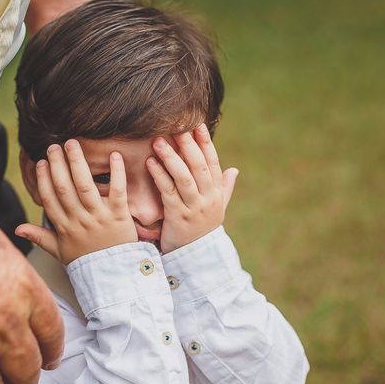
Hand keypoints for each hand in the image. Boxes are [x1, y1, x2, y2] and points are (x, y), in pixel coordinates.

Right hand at [15, 140, 136, 263]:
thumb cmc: (86, 261)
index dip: (43, 179)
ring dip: (77, 162)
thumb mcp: (59, 251)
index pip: (49, 199)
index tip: (41, 162)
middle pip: (64, 188)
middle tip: (54, 146)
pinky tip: (114, 155)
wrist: (113, 275)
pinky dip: (116, 172)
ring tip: (72, 144)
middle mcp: (79, 220)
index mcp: (64, 227)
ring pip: (85, 185)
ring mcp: (99, 217)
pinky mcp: (119, 215)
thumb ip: (39, 237)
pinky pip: (117, 190)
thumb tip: (16, 229)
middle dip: (57, 164)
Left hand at [146, 124, 238, 252]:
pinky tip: (150, 163)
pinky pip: (168, 192)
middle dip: (188, 145)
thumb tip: (234, 170)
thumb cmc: (203, 230)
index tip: (198, 125)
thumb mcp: (217, 209)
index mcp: (216, 193)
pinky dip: (159, 176)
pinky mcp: (178, 217)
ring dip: (171, 157)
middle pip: (198, 167)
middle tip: (176, 127)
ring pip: (184, 177)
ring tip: (159, 141)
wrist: (196, 258)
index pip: (212, 163)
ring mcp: (193, 208)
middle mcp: (208, 199)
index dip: (206, 144)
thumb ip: (224, 188)